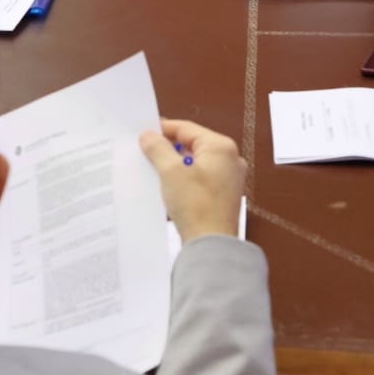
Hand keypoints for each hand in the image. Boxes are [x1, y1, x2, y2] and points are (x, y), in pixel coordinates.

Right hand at [140, 118, 244, 243]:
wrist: (211, 246)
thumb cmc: (195, 204)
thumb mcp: (171, 172)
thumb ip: (158, 148)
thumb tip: (148, 135)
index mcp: (221, 147)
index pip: (186, 128)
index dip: (162, 130)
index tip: (142, 134)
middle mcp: (230, 159)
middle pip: (192, 144)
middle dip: (168, 149)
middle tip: (146, 153)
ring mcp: (229, 178)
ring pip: (195, 162)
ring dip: (174, 165)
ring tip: (154, 170)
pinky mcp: (224, 195)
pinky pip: (200, 178)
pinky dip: (184, 179)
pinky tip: (168, 186)